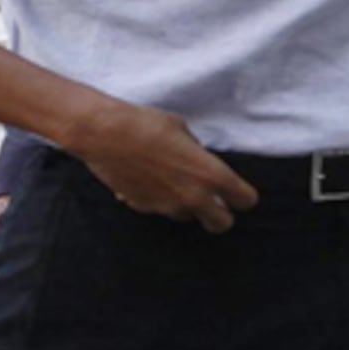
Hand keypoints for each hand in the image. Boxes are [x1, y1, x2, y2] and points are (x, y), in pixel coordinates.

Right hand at [65, 99, 257, 231]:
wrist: (103, 135)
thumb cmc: (145, 125)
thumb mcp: (181, 129)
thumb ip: (195, 151)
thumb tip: (195, 157)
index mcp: (210, 175)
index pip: (245, 200)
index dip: (244, 196)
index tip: (239, 192)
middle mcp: (193, 198)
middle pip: (222, 224)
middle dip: (222, 215)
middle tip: (216, 202)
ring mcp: (167, 207)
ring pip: (190, 218)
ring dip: (189, 207)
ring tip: (176, 184)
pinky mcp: (145, 208)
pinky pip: (161, 209)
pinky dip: (160, 200)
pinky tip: (150, 180)